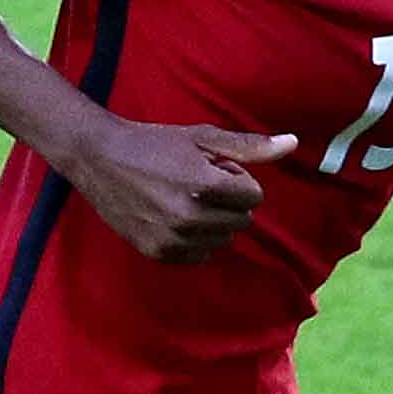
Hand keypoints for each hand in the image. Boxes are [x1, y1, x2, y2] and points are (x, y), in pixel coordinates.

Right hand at [62, 113, 294, 264]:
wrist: (100, 158)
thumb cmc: (154, 143)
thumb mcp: (202, 137)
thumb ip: (250, 146)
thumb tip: (292, 143)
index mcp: (204, 186)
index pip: (253, 195)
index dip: (237, 178)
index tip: (213, 168)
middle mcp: (189, 217)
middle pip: (241, 221)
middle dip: (229, 202)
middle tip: (198, 183)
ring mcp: (172, 239)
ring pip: (222, 241)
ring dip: (214, 223)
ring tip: (185, 200)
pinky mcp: (158, 253)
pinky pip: (199, 255)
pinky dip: (195, 240)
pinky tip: (173, 217)